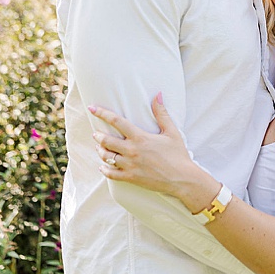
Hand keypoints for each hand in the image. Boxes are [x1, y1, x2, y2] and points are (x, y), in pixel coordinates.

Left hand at [87, 95, 211, 206]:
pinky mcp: (130, 177)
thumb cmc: (178, 154)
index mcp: (140, 137)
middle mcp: (132, 150)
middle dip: (98, 135)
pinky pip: (111, 174)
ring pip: (106, 157)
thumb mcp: (172, 132)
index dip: (102, 113)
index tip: (92, 108)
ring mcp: (130, 165)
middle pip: (106, 140)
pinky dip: (104, 170)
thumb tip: (157, 94)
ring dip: (100, 151)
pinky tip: (102, 167)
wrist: (182, 178)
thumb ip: (162, 113)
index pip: (116, 121)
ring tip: (99, 147)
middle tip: (96, 133)